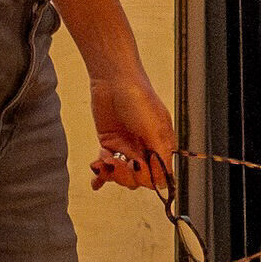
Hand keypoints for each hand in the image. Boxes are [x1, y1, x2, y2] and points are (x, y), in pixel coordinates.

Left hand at [83, 56, 179, 195]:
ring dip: (112, 173)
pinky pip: (106, 166)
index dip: (147, 177)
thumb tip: (164, 181)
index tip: (137, 166)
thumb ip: (160, 156)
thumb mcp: (155, 128)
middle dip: (127, 175)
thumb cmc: (139, 98)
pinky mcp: (109, 143)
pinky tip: (96, 182)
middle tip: (117, 163)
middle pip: (138, 178)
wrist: (113, 79)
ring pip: (122, 175)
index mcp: (161, 147)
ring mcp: (126, 147)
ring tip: (104, 162)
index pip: (158, 176)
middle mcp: (145, 149)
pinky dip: (101, 175)